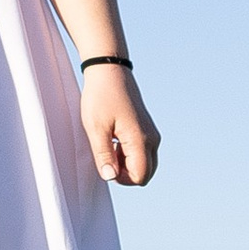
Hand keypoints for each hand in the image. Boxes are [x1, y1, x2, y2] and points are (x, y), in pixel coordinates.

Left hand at [81, 62, 159, 187]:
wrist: (110, 70)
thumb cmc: (100, 97)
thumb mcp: (96, 128)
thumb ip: (104, 155)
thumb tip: (110, 177)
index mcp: (141, 140)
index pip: (140, 177)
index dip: (122, 179)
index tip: (105, 163)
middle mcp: (152, 139)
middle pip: (145, 173)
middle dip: (126, 173)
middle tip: (106, 155)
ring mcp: (152, 133)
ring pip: (145, 163)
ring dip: (127, 163)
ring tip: (109, 145)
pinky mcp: (148, 129)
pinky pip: (144, 152)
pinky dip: (130, 154)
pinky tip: (114, 140)